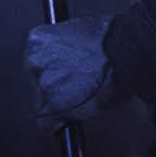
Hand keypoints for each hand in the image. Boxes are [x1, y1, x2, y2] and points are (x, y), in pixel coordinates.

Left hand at [23, 16, 122, 133]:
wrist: (123, 53)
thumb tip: (59, 56)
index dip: (49, 69)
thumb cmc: (106, 40)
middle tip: (72, 85)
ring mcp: (41, 86)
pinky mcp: (50, 109)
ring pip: (40, 104)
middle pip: (34, 82)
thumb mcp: (75, 31)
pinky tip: (69, 117)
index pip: (33, 62)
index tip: (58, 72)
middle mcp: (33, 62)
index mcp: (36, 41)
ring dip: (56, 104)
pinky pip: (45, 125)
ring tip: (77, 96)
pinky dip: (57, 125)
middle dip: (51, 86)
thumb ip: (59, 45)